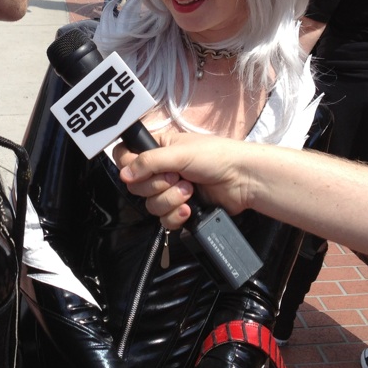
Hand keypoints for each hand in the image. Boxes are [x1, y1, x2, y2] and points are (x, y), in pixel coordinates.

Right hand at [115, 132, 252, 228]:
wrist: (243, 180)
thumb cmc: (216, 156)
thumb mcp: (179, 153)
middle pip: (137, 186)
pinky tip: (189, 208)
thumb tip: (124, 174)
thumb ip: (149, 162)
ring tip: (190, 191)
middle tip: (177, 177)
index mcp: (158, 148)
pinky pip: (164, 219)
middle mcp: (161, 169)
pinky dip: (176, 215)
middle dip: (158, 185)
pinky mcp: (180, 208)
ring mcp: (170, 190)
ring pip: (150, 205)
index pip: (126, 157)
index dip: (130, 167)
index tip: (144, 169)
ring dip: (170, 199)